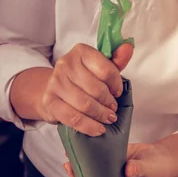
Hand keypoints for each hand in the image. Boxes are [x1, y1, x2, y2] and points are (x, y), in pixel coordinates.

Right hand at [10, 43, 133, 135]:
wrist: (52, 91)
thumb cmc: (80, 80)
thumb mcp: (99, 67)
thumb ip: (115, 60)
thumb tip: (128, 47)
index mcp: (81, 52)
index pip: (106, 69)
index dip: (116, 84)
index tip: (117, 93)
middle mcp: (66, 64)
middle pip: (96, 89)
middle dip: (108, 103)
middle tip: (112, 110)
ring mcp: (55, 83)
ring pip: (85, 104)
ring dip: (100, 115)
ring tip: (108, 119)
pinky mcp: (50, 101)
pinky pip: (73, 118)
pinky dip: (88, 126)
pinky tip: (98, 129)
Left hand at [64, 134, 177, 176]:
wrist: (158, 158)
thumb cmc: (155, 170)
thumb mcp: (149, 170)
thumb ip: (139, 170)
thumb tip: (128, 169)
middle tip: (70, 166)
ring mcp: (106, 174)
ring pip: (88, 174)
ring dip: (77, 167)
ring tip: (69, 157)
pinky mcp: (106, 161)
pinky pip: (93, 160)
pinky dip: (85, 154)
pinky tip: (77, 147)